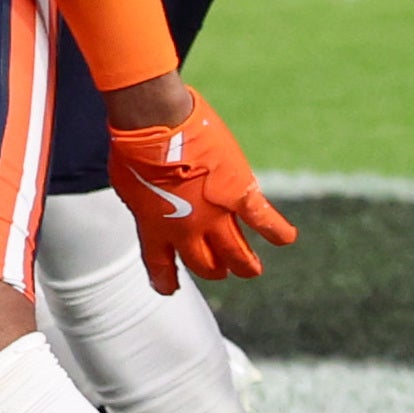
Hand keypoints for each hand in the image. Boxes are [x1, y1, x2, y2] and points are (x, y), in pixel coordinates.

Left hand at [100, 84, 297, 294]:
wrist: (156, 125)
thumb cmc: (134, 147)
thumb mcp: (126, 185)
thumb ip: (143, 202)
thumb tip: (150, 202)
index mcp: (154, 229)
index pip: (161, 267)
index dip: (166, 281)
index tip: (170, 288)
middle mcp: (186, 231)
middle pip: (204, 264)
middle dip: (212, 270)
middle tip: (219, 270)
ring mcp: (215, 215)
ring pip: (235, 253)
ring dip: (245, 264)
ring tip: (251, 269)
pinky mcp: (239, 194)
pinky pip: (264, 220)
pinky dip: (278, 231)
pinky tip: (287, 238)